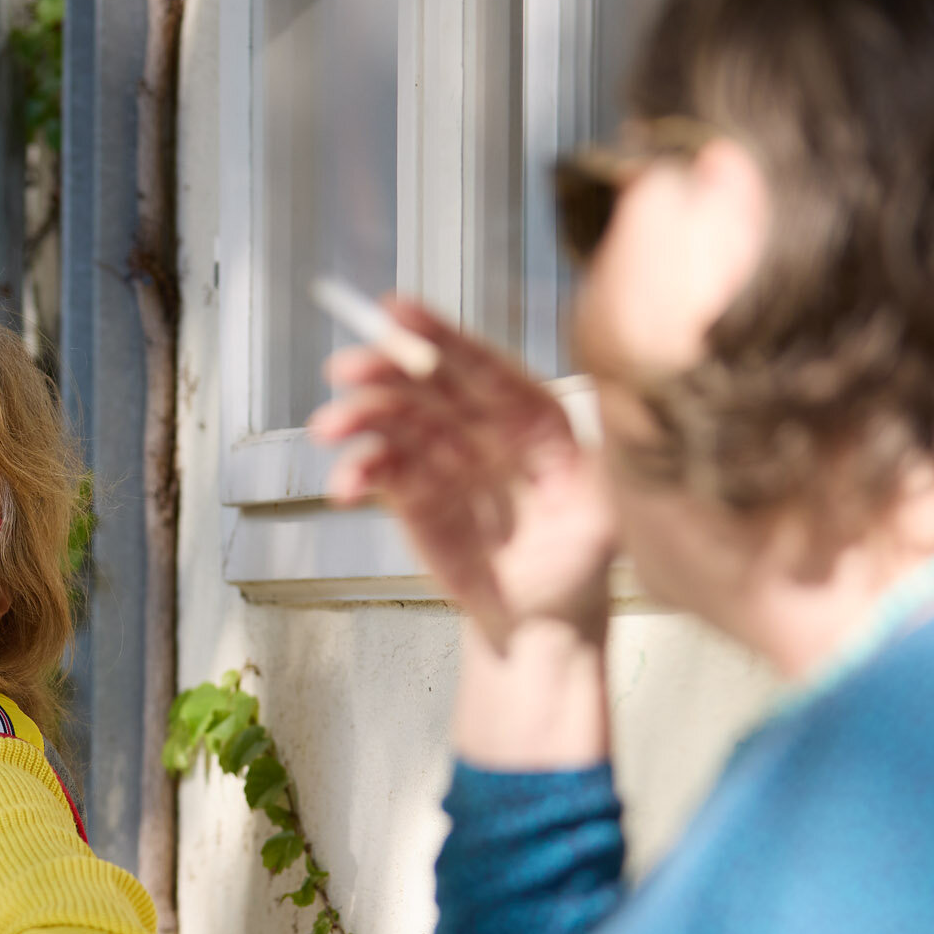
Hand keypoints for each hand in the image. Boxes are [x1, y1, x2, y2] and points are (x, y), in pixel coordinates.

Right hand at [307, 298, 617, 649]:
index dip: (439, 336)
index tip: (395, 312)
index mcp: (533, 418)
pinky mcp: (413, 497)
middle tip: (346, 370)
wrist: (540, 622)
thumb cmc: (578, 565)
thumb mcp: (603, 514)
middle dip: (383, 370)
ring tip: (331, 428)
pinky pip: (381, 472)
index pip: (483, 367)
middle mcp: (484, 429)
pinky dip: (358, 472)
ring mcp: (445, 460)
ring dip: (360, 419)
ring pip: (397, 423)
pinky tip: (345, 482)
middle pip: (429, 384)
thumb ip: (593, 467)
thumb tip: (586, 424)